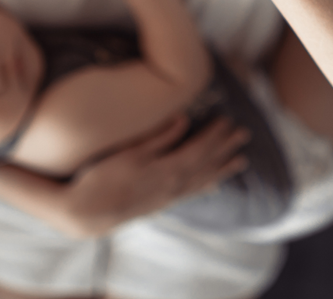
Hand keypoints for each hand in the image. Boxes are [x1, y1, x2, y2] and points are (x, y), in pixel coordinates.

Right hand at [64, 115, 248, 236]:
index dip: (216, 134)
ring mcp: (169, 197)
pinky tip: (213, 186)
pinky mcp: (161, 204)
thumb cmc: (103, 178)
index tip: (228, 120)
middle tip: (245, 134)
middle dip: (227, 148)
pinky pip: (191, 194)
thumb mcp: (130, 153)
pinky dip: (206, 187)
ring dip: (223, 169)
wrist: (87, 213)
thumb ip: (159, 137)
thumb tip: (183, 118)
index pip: (200, 148)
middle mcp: (174, 186)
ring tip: (241, 161)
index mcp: (168, 170)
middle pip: (208, 164)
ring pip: (203, 181)